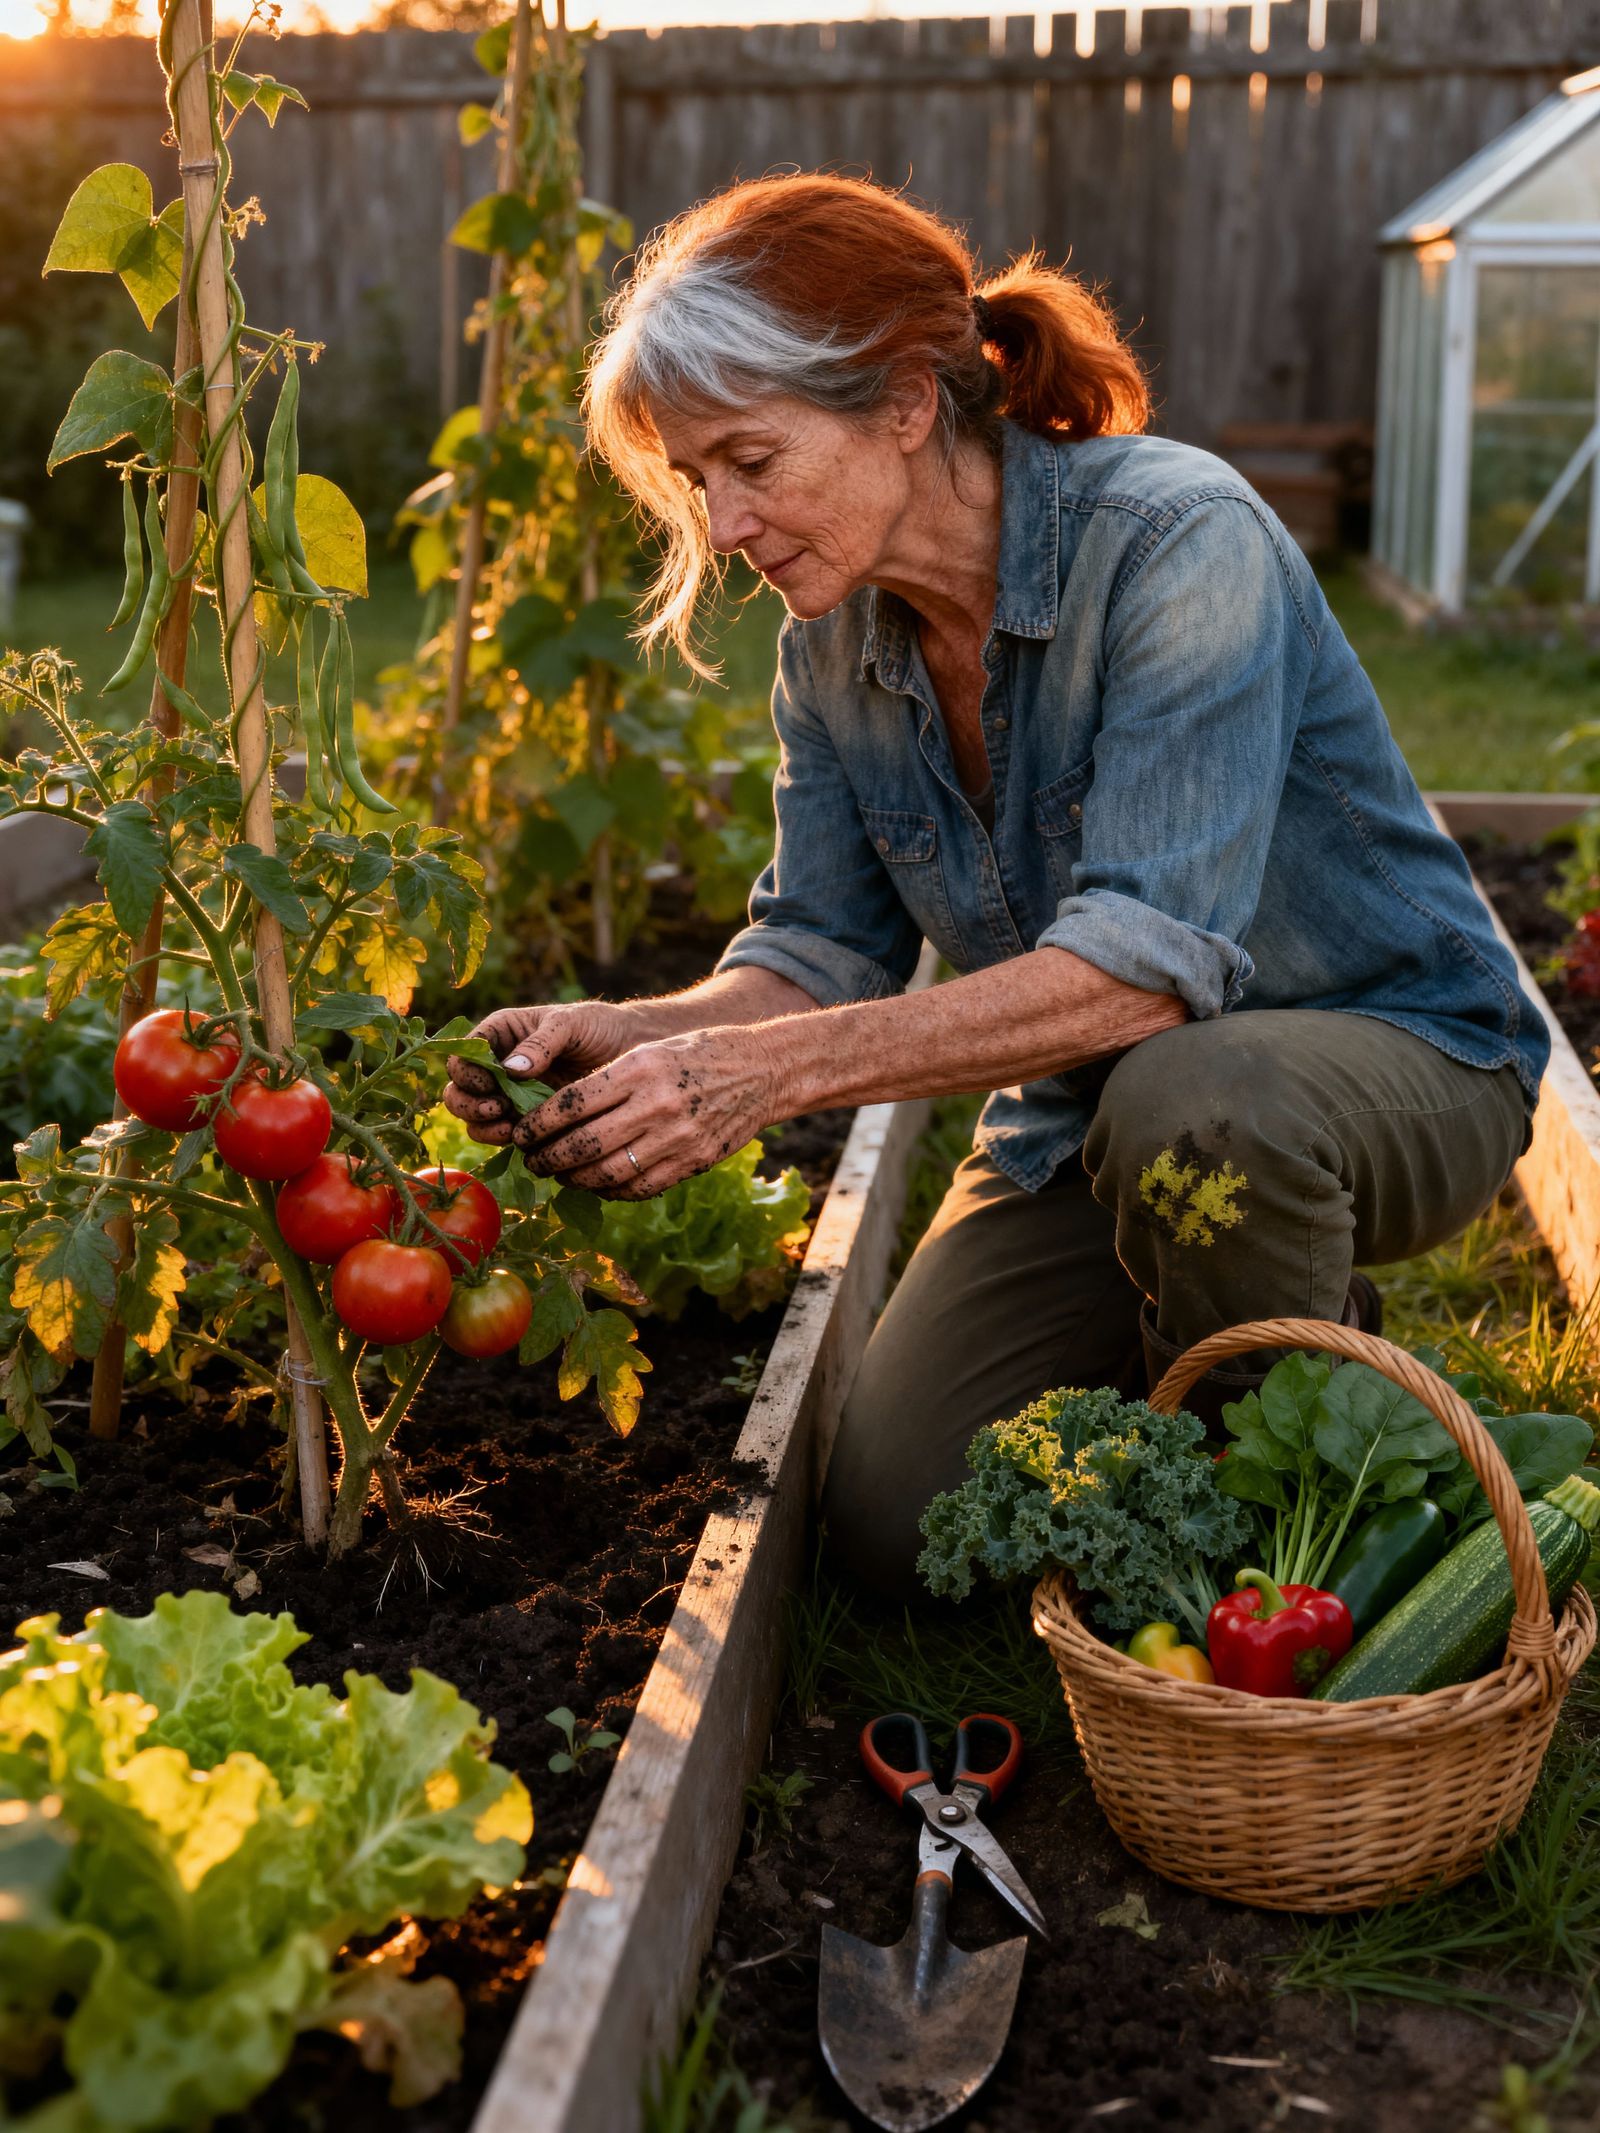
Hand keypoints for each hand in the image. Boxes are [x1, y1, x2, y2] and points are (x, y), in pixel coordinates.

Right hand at [443, 1000, 648, 1146]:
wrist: (630, 1051)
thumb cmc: (598, 1026)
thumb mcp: (570, 1023)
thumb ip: (541, 1042)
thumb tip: (510, 1069)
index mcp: (500, 1034)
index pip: (464, 1055)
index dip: (468, 1072)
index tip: (490, 1083)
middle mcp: (498, 1066)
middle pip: (459, 1091)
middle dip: (470, 1104)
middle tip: (498, 1109)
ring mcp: (509, 1095)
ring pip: (474, 1118)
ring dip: (484, 1127)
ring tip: (510, 1128)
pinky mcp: (526, 1119)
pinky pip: (501, 1135)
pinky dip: (503, 1140)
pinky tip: (521, 1139)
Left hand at [513, 1025, 782, 1196]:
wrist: (763, 1070)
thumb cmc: (699, 1054)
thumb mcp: (650, 1051)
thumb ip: (608, 1081)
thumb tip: (558, 1116)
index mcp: (638, 1069)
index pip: (570, 1104)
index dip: (537, 1124)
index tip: (521, 1132)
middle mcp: (655, 1104)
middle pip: (582, 1145)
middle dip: (547, 1157)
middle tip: (532, 1159)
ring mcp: (676, 1137)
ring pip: (607, 1173)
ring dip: (574, 1179)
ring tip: (560, 1174)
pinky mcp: (693, 1162)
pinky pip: (639, 1188)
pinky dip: (610, 1191)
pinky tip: (597, 1184)